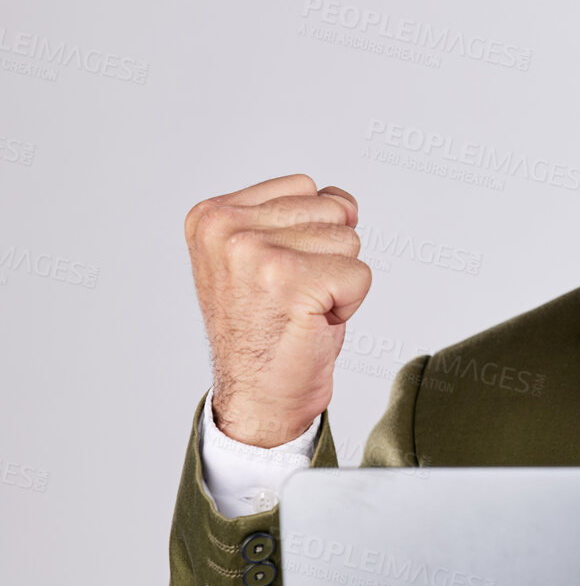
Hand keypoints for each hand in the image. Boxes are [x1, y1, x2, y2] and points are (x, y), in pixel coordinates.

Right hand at [184, 173, 370, 446]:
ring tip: (301, 309)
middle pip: (332, 210)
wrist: (258, 398)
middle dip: (327, 256)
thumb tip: (343, 200)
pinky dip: (349, 304)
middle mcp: (225, 229)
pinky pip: (360, 274)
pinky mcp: (290, 281)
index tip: (276, 276)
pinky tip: (313, 323)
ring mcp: (254, 253)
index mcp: (212, 216)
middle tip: (292, 297)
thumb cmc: (267, 330)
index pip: (305, 187)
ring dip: (337, 280)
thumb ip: (296, 214)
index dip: (309, 234)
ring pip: (349, 240)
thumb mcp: (266, 255)